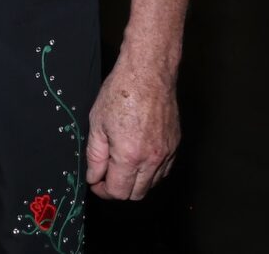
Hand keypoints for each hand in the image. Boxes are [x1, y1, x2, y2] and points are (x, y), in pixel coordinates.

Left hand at [85, 57, 179, 199]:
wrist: (148, 74)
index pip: (118, 191)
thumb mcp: (97, 123)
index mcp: (129, 156)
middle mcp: (152, 160)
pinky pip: (163, 171)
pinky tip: (136, 157)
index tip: (95, 182)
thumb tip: (94, 177)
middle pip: (136, 194)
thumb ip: (95, 155)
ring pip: (152, 185)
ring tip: (119, 164)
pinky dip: (149, 172)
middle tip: (104, 176)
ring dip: (134, 182)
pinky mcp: (175, 146)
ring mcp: (167, 154)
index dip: (103, 190)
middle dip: (118, 189)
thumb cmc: (121, 93)